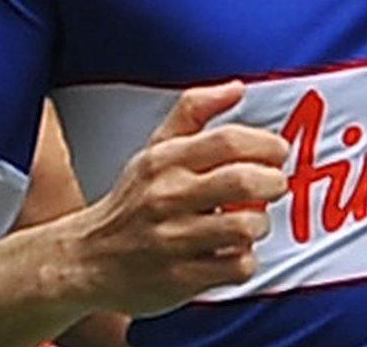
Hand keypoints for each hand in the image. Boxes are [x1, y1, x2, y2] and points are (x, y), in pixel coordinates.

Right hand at [71, 82, 288, 316]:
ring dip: (259, 223)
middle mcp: (167, 197)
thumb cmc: (133, 202)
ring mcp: (174, 240)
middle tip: (274, 185)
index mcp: (164, 160)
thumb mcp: (155, 149)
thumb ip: (194, 111)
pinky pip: (237, 266)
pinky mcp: (181, 278)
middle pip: (244, 181)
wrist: (88, 260)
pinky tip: (230, 251)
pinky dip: (244, 260)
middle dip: (274, 182)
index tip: (278, 152)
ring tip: (249, 221)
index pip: (228, 141)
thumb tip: (236, 88)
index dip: (266, 144)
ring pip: (246, 226)